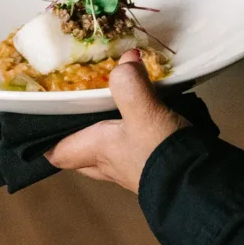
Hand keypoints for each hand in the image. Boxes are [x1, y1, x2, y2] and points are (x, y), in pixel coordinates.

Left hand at [44, 50, 188, 192]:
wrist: (201, 185)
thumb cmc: (160, 152)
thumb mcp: (143, 112)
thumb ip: (129, 84)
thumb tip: (126, 59)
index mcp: (96, 150)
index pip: (57, 154)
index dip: (45, 142)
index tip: (42, 122)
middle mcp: (110, 164)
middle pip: (81, 155)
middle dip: (78, 135)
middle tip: (79, 110)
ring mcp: (134, 168)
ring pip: (108, 153)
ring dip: (108, 134)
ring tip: (113, 107)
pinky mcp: (157, 166)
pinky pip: (136, 150)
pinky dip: (136, 134)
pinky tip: (149, 116)